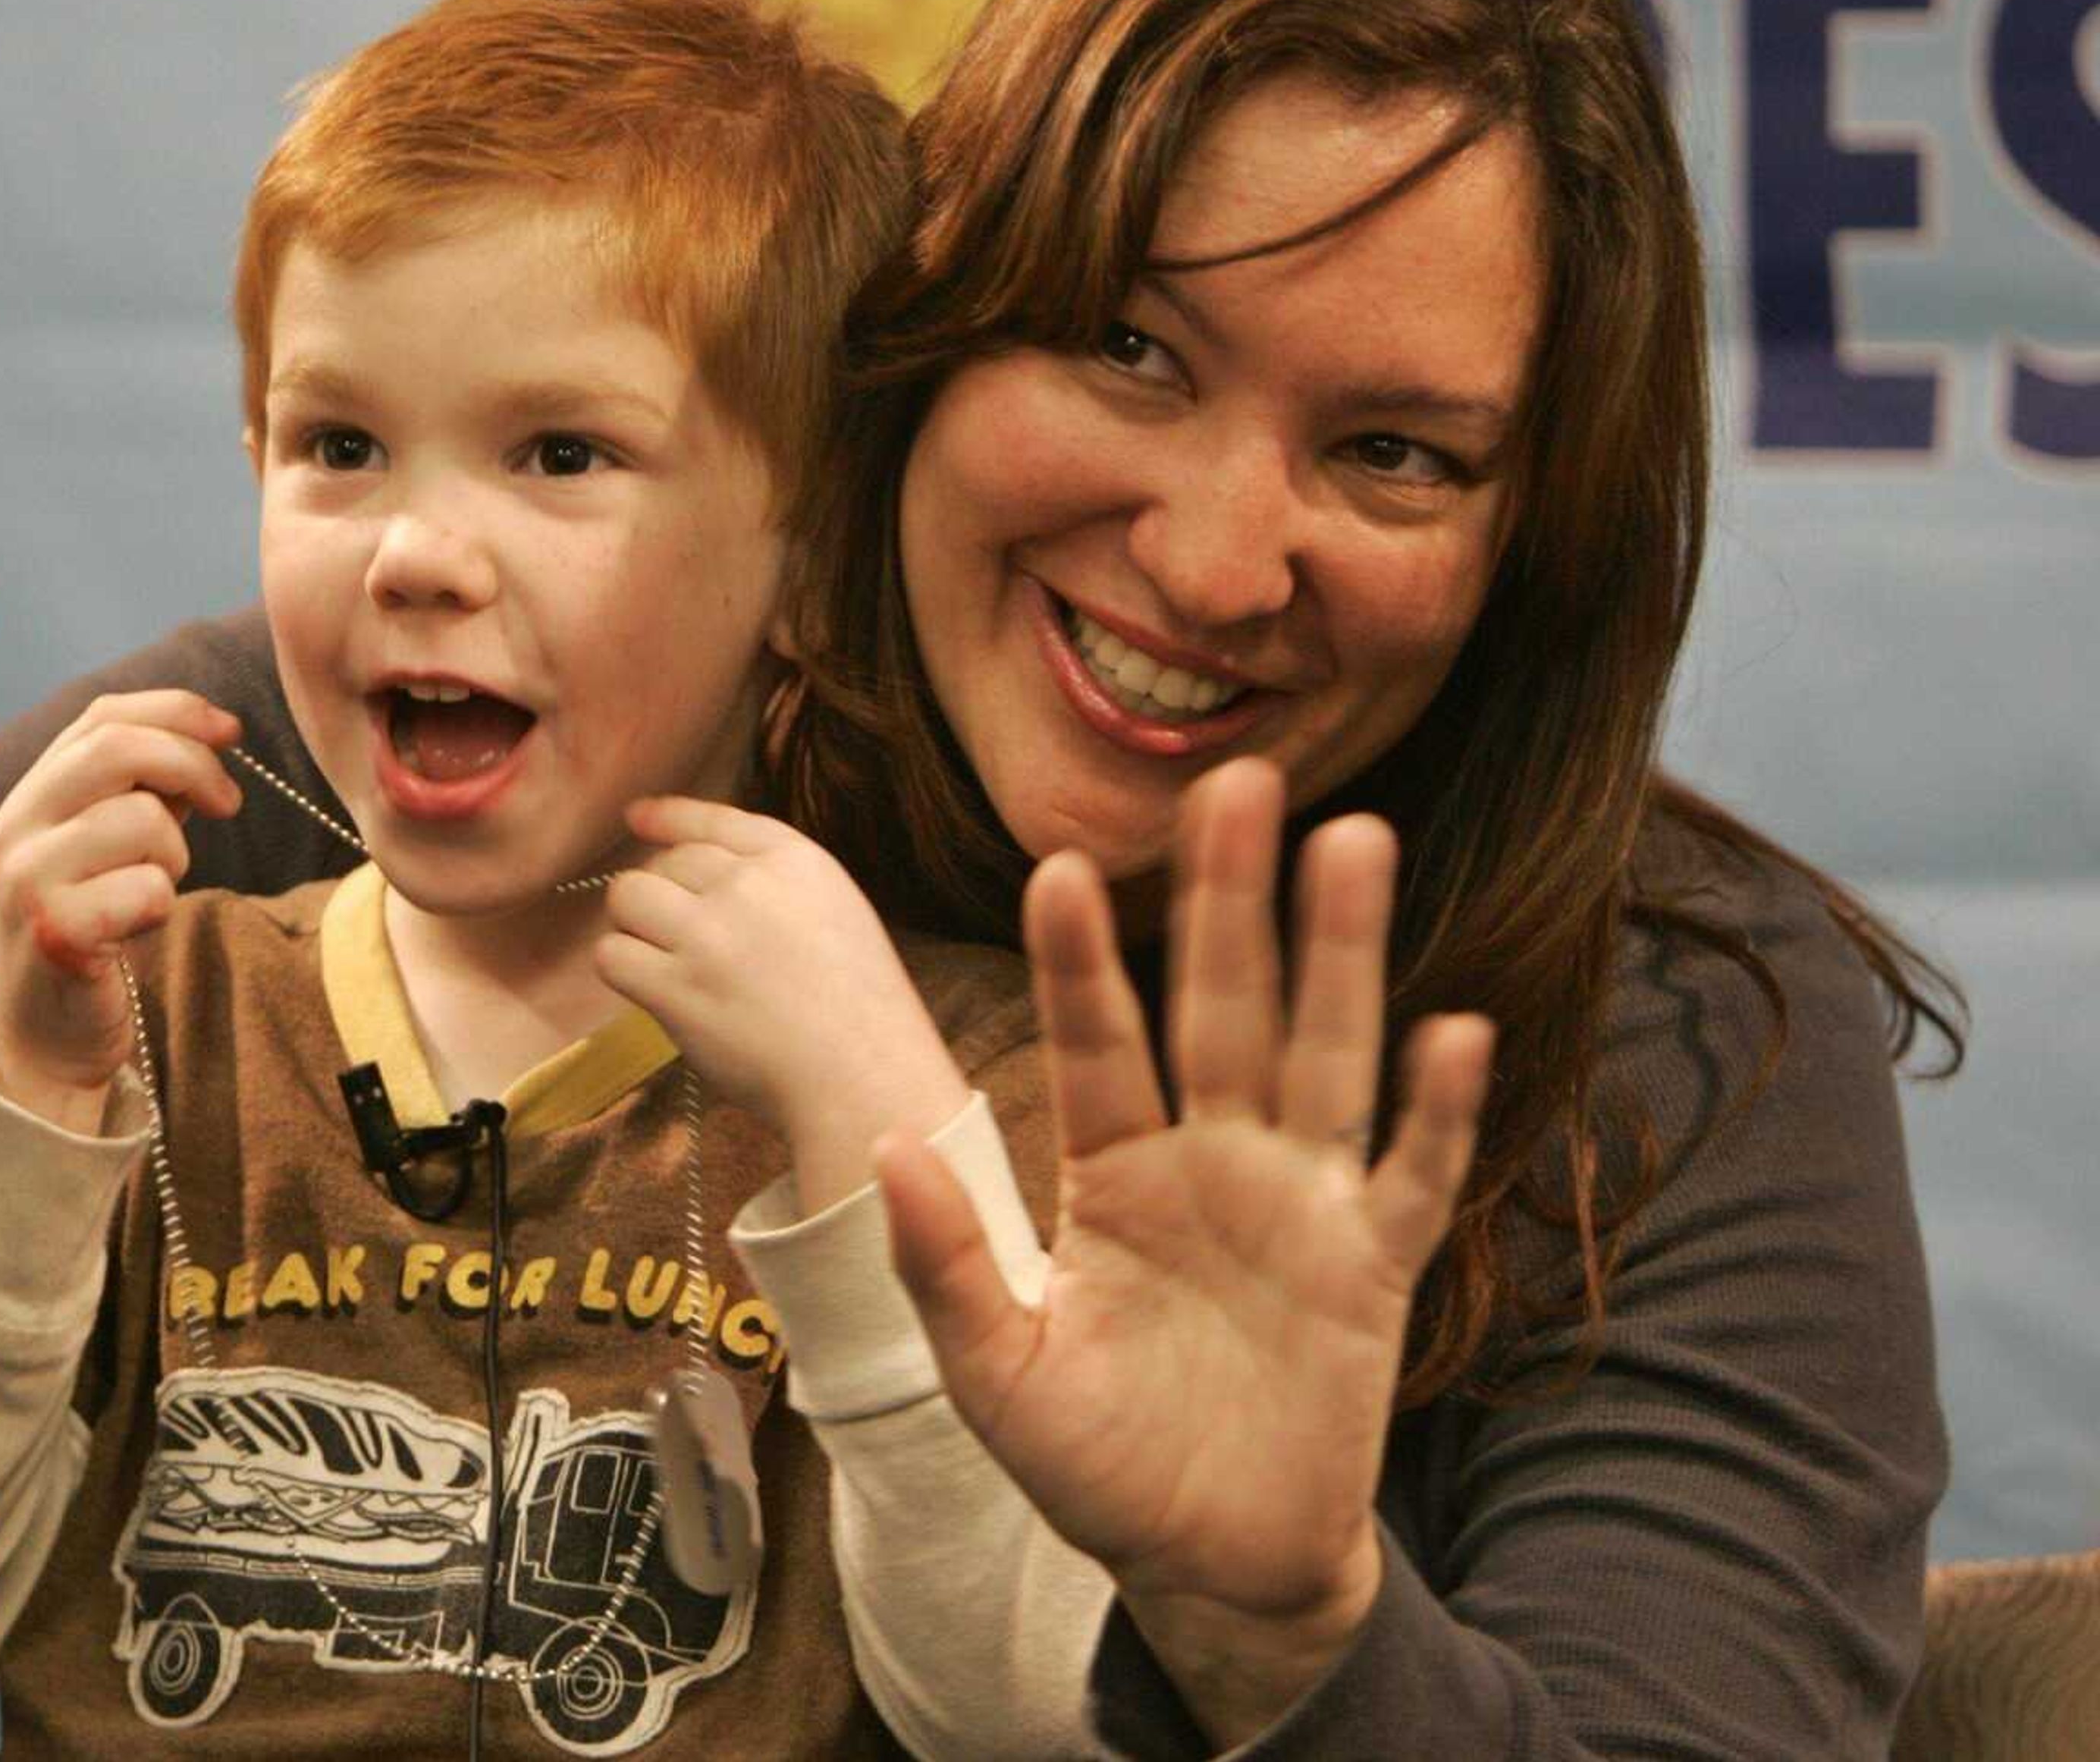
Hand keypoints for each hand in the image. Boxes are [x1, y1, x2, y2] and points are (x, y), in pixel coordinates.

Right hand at [0, 690, 243, 1126]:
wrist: (41, 1036)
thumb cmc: (90, 930)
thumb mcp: (104, 846)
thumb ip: (139, 789)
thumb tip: (208, 735)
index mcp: (30, 796)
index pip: (102, 716)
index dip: (176, 710)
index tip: (232, 732)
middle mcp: (16, 827)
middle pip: (118, 748)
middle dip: (192, 765)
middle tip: (227, 804)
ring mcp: (28, 880)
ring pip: (142, 819)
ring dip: (175, 853)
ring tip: (155, 887)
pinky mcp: (56, 933)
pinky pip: (148, 888)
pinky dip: (162, 904)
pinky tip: (138, 927)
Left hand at [598, 796, 968, 1207]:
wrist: (862, 1076)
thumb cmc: (859, 1012)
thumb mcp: (837, 913)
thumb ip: (777, 886)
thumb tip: (700, 876)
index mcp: (795, 860)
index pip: (714, 820)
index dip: (668, 815)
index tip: (637, 817)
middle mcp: (747, 885)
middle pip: (667, 862)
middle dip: (664, 895)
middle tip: (683, 941)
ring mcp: (708, 934)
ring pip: (628, 896)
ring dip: (634, 927)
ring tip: (663, 962)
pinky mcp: (676, 986)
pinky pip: (611, 955)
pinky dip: (622, 970)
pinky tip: (650, 990)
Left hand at [876, 760, 1491, 1732]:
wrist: (1212, 1563)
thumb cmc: (1097, 1464)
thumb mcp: (1000, 1377)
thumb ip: (948, 1267)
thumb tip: (888, 1149)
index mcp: (1115, 1173)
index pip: (1096, 1044)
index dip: (1079, 962)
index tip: (1057, 865)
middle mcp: (1213, 1161)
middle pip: (1223, 1007)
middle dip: (1229, 900)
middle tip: (1241, 780)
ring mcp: (1301, 1204)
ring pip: (1326, 1053)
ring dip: (1342, 954)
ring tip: (1353, 840)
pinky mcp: (1376, 1268)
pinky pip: (1411, 1175)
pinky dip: (1436, 1111)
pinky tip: (1455, 1028)